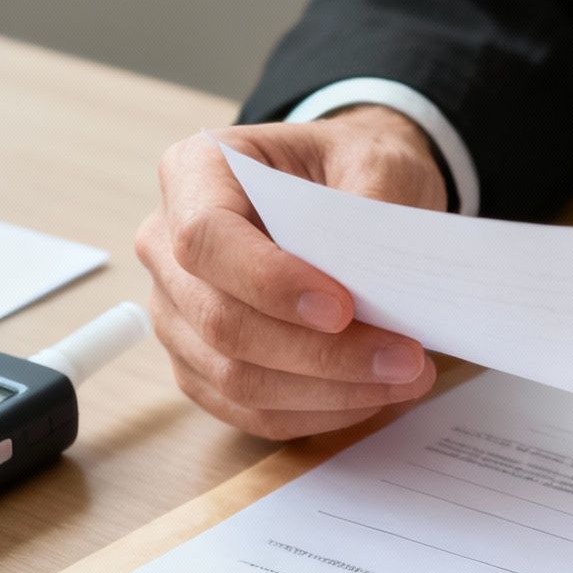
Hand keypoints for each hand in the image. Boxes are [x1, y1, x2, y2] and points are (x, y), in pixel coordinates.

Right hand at [140, 107, 446, 438]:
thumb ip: (370, 211)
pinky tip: (371, 394)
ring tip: (404, 377)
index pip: (206, 239)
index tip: (343, 308)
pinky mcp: (200, 364)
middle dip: (320, 353)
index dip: (269, 283)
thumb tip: (373, 287)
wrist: (347, 189)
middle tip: (404, 358)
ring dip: (327, 392)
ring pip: (235, 378)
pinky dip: (315, 412)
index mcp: (195, 173)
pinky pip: (248, 409)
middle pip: (221, 322)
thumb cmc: (350, 166)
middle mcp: (167, 246)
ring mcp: (178, 312)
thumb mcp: (374, 160)